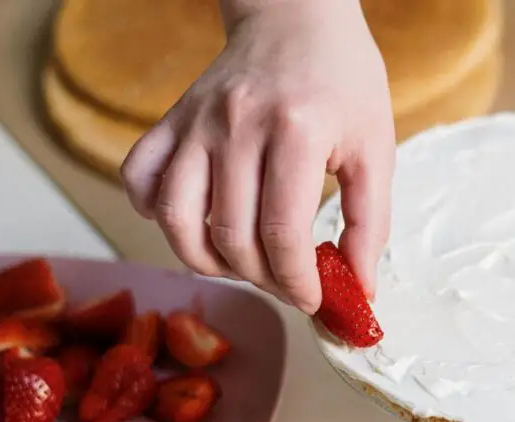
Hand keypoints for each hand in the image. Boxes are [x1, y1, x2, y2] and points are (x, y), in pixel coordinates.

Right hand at [120, 0, 394, 312]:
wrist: (297, 15)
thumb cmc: (343, 80)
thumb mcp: (376, 148)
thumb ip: (371, 222)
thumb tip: (360, 287)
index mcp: (295, 131)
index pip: (282, 233)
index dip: (296, 281)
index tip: (313, 300)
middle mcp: (236, 126)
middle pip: (230, 235)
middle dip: (262, 278)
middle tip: (288, 282)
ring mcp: (196, 122)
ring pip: (175, 219)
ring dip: (207, 261)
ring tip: (243, 265)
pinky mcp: (173, 120)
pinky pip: (138, 178)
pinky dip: (155, 214)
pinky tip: (193, 223)